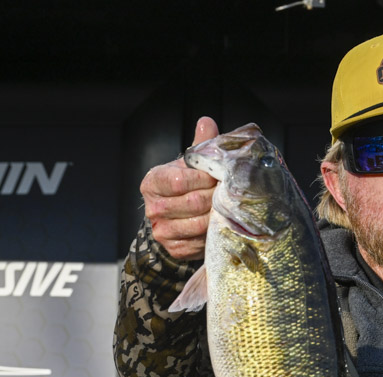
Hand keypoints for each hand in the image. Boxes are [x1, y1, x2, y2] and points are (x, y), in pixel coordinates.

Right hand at [141, 116, 219, 260]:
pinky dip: (212, 234)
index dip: (204, 179)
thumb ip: (199, 145)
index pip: (180, 180)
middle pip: (192, 203)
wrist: (178, 215)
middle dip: (215, 198)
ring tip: (227, 209)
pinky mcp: (174, 248)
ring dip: (216, 217)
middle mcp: (152, 207)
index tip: (219, 177)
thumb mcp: (191, 164)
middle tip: (230, 194)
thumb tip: (207, 122)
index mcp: (153, 181)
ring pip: (197, 224)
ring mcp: (161, 230)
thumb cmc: (188, 184)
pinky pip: (199, 243)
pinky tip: (219, 225)